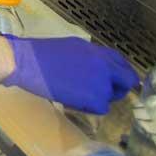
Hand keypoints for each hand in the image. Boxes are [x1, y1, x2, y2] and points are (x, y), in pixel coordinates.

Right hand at [3, 36, 138, 113]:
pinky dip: (89, 107)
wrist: (27, 63)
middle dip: (118, 88)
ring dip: (99, 97)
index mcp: (98, 51)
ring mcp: (101, 83)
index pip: (123, 63)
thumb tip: (98, 67)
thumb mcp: (72, 47)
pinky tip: (74, 100)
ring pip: (111, 96)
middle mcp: (105, 66)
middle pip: (127, 81)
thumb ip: (90, 57)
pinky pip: (101, 107)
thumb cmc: (42, 53)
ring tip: (78, 93)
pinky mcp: (94, 98)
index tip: (118, 79)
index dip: (122, 73)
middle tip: (103, 91)